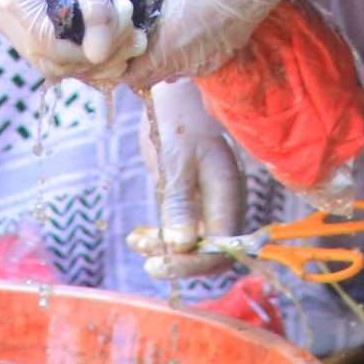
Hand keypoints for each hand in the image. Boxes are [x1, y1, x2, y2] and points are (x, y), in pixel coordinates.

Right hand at [0, 0, 146, 79]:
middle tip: (136, 39)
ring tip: (130, 39)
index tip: (131, 29)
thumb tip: (98, 57)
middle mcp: (2, 17)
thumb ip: (95, 11)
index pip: (52, 50)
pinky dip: (84, 51)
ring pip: (55, 62)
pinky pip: (54, 51)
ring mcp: (10, 22)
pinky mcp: (24, 24)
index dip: (93, 52)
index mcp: (12, 3)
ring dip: (93, 58)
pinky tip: (115, 40)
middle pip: (52, 61)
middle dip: (97, 59)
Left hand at [104, 0, 336, 90]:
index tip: (104, 40)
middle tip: (118, 28)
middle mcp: (196, 58)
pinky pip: (197, 57)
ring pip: (177, 67)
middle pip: (153, 73)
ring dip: (159, 52)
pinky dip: (182, 47)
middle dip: (133, 56)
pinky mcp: (231, 42)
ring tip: (143, 23)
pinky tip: (174, 19)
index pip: (133, 76)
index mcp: (175, 44)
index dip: (113, 62)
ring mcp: (217, 53)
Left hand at [129, 79, 245, 278]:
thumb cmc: (179, 122)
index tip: (164, 263)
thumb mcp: (178, 161)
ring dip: (165, 252)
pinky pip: (177, 232)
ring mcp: (205, 206)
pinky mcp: (187, 203)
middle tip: (149, 264)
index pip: (223, 248)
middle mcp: (221, 206)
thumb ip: (180, 203)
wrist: (175, 99)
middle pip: (211, 253)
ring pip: (191, 246)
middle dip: (181, 264)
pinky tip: (136, 238)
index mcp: (228, 196)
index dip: (197, 263)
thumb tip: (182, 246)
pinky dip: (158, 240)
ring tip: (137, 244)